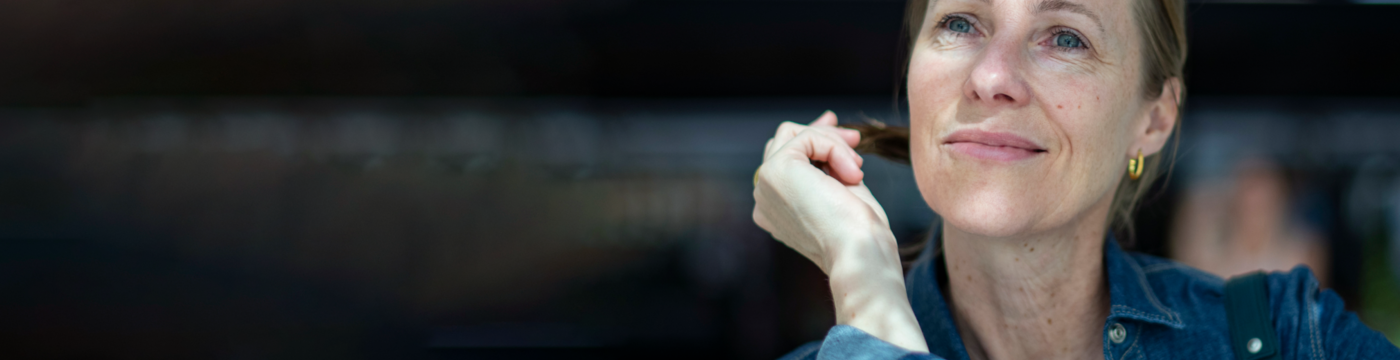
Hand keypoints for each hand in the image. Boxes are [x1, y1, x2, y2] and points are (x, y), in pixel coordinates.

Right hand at [753, 111, 928, 352]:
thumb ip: (826, 161)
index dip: (812, 141)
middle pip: (784, 143)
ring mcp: (765, 185)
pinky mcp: (776, 170)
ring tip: (857, 169)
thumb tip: (826, 120)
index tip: (840, 131)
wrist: (858, 251)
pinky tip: (852, 173)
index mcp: (774, 210)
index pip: (783, 161)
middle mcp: (763, 199)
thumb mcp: (840, 188)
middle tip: (855, 140)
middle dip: (822, 135)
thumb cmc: (858, 231)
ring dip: (832, 144)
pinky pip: (807, 138)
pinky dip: (835, 148)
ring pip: (792, 134)